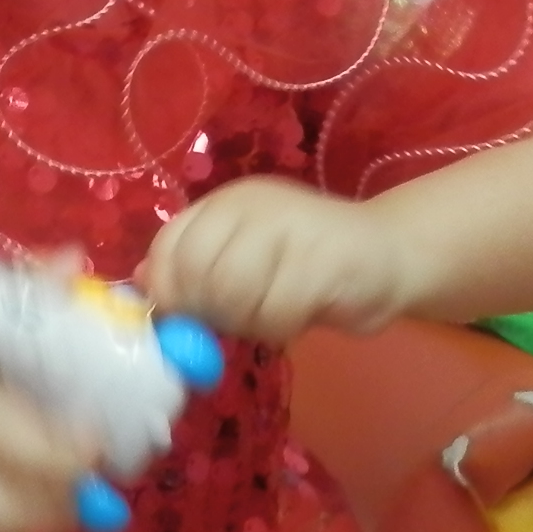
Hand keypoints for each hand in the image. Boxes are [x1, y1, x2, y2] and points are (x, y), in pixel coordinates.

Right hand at [0, 265, 101, 531]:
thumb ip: (19, 280)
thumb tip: (75, 261)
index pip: (33, 455)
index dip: (76, 459)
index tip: (101, 440)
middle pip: (10, 520)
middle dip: (58, 518)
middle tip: (93, 489)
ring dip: (36, 515)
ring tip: (69, 488)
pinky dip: (8, 487)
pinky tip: (25, 454)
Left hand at [139, 176, 410, 344]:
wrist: (391, 253)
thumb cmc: (309, 263)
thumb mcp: (246, 258)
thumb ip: (198, 268)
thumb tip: (141, 285)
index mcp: (227, 204)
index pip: (171, 242)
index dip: (166, 287)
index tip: (179, 319)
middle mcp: (252, 207)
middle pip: (196, 270)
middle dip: (207, 310)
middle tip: (234, 322)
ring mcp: (288, 229)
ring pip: (232, 292)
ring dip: (247, 321)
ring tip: (272, 316)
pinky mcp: (322, 261)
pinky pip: (276, 311)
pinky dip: (280, 328)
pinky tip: (299, 317)